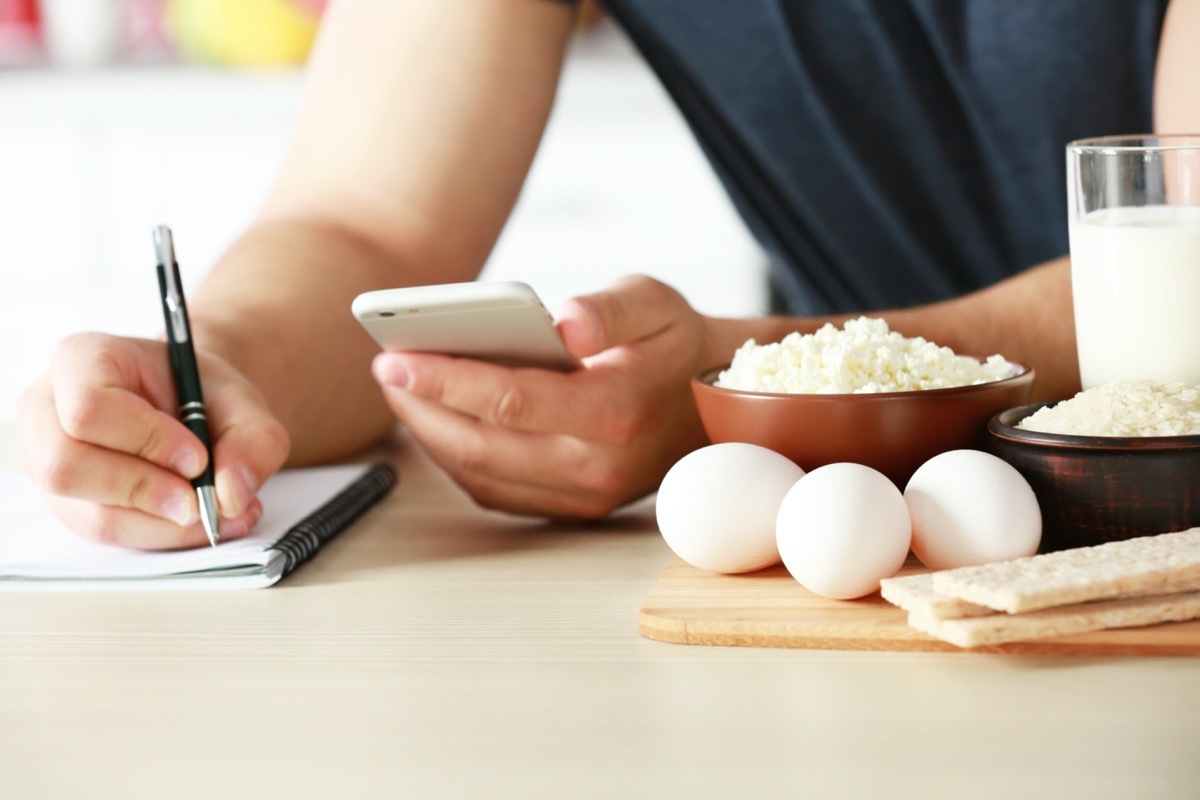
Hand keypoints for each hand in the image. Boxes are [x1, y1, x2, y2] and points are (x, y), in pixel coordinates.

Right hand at [18, 333, 289, 548]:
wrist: (193, 406)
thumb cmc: (203, 393)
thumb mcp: (244, 402)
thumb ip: (253, 440)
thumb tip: (231, 495)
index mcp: (81, 360)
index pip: (89, 408)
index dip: (145, 440)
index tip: (197, 459)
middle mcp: (47, 410)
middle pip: (67, 467)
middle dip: (144, 491)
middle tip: (201, 501)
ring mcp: (47, 462)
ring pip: (89, 514)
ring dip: (161, 524)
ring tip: (218, 512)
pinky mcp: (68, 504)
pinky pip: (107, 534)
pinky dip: (161, 535)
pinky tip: (200, 521)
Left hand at [370, 275, 712, 517]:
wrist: (712, 406)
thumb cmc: (673, 346)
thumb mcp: (656, 303)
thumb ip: (611, 309)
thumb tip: (566, 321)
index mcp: (617, 412)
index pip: (512, 401)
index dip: (446, 380)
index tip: (395, 358)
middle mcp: (597, 467)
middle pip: (482, 446)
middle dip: (421, 408)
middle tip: (385, 369)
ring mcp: (583, 497)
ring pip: (480, 475)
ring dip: (431, 436)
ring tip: (401, 392)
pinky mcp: (571, 509)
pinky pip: (496, 490)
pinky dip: (456, 459)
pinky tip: (436, 421)